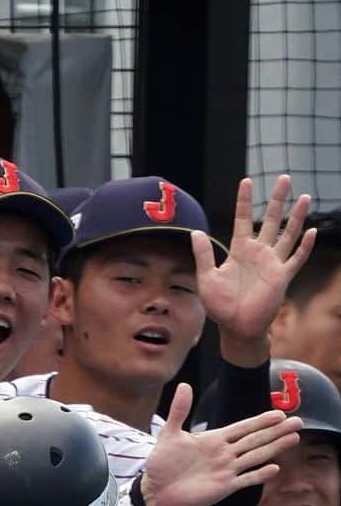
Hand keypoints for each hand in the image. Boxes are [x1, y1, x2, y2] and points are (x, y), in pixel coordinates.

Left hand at [139, 383, 301, 505]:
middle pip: (255, 440)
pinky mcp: (224, 487)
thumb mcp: (169, 434)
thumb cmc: (160, 464)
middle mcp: (223, 454)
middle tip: (298, 422)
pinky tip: (275, 468)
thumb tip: (184, 385)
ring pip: (255, 457)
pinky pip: (246, 480)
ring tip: (294, 438)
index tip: (279, 413)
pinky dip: (259, 475)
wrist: (154, 491)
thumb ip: (179, 411)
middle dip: (276, 431)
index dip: (260, 421)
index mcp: (213, 440)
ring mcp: (226, 471)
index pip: (242, 428)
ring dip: (274, 448)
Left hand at [193, 175, 315, 361]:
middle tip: (284, 177)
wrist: (235, 328)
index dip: (245, 201)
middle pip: (271, 220)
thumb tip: (195, 232)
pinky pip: (296, 258)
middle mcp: (258, 253)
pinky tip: (311, 231)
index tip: (246, 181)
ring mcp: (272, 264)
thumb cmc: (220, 306)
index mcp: (239, 251)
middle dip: (278, 199)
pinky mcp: (282, 277)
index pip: (243, 219)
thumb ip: (203, 256)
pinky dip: (304, 246)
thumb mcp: (207, 278)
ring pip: (287, 234)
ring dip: (297, 216)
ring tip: (304, 196)